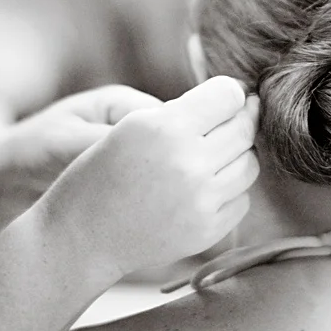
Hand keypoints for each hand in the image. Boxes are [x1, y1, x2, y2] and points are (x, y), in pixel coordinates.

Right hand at [31, 76, 261, 280]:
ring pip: (249, 164)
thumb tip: (238, 99)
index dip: (227, 94)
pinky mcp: (206, 230)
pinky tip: (202, 189)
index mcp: (164, 127)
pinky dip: (228, 191)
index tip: (220, 100)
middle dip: (238, 121)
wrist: (81, 237)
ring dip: (237, 156)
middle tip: (226, 123)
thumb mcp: (130, 126)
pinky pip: (241, 199)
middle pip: (244, 128)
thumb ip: (183, 110)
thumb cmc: (100, 174)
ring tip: (212, 156)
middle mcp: (187, 162)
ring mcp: (200, 200)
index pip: (228, 95)